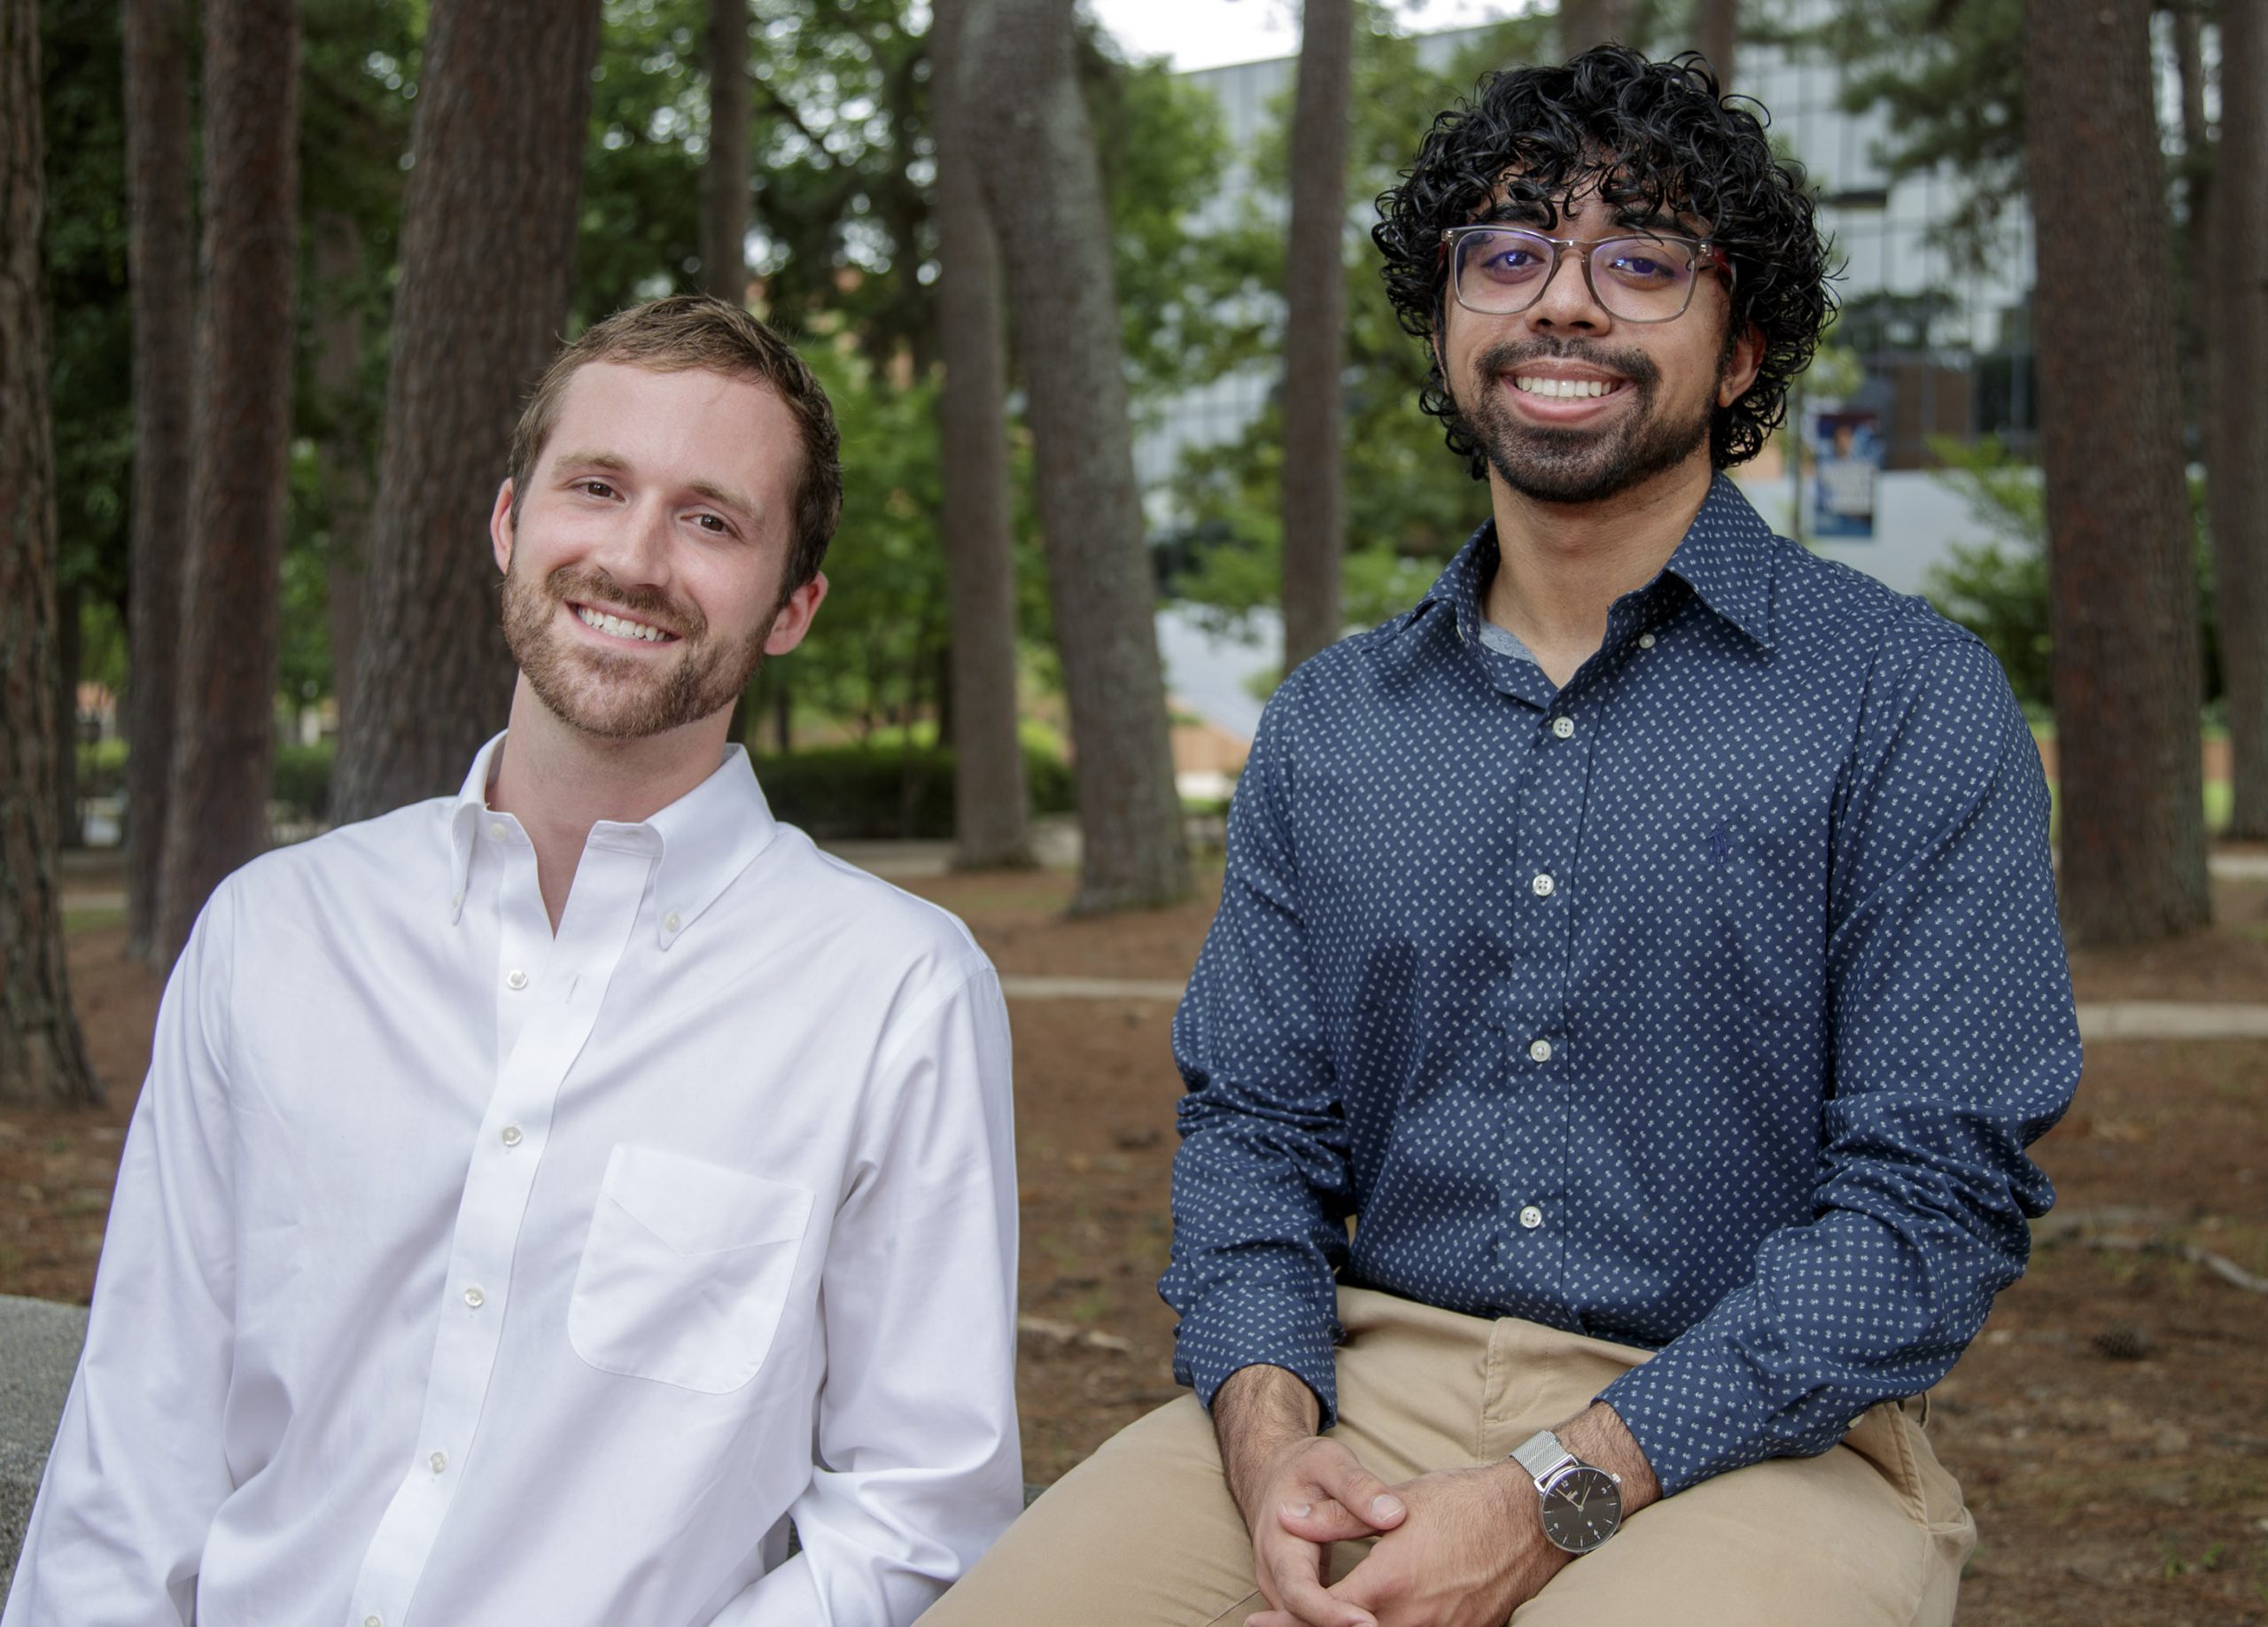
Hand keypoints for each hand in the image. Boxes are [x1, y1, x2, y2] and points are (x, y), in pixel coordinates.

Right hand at [1240, 1433, 1411, 1626]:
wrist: (1275, 1475)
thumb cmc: (1304, 1468)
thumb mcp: (1330, 1462)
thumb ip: (1359, 1487)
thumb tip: (1393, 1515)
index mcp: (1280, 1544)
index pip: (1299, 1592)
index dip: (1331, 1613)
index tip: (1368, 1622)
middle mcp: (1274, 1575)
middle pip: (1302, 1618)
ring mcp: (1282, 1589)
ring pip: (1307, 1623)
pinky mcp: (1297, 1595)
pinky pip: (1314, 1619)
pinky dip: (1338, 1623)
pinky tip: (1370, 1623)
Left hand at [1253, 1461, 1564, 1626]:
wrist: (1531, 1519)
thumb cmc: (1462, 1501)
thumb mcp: (1396, 1502)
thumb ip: (1336, 1516)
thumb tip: (1287, 1516)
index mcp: (1390, 1582)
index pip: (1323, 1614)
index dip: (1287, 1620)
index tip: (1258, 1622)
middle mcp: (1414, 1617)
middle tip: (1272, 1625)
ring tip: (1320, 1620)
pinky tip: (1371, 1620)